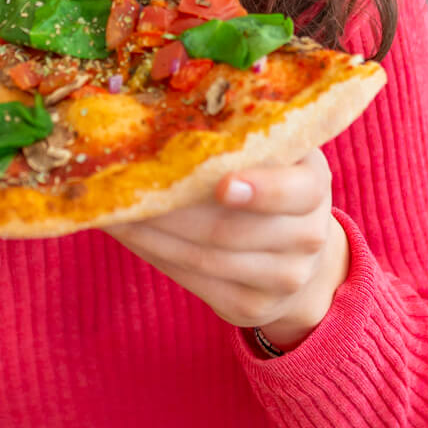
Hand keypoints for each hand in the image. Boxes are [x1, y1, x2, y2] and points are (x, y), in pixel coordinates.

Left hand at [104, 147, 349, 350]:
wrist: (299, 256)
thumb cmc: (270, 184)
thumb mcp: (273, 156)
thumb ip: (238, 140)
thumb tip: (159, 119)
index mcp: (313, 185)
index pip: (294, 191)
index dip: (259, 190)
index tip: (222, 185)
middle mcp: (309, 236)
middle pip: (231, 228)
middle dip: (170, 208)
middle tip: (122, 187)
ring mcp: (284, 279)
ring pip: (206, 258)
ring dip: (152, 234)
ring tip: (113, 209)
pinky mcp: (252, 307)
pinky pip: (195, 281)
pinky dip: (157, 255)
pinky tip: (130, 235)